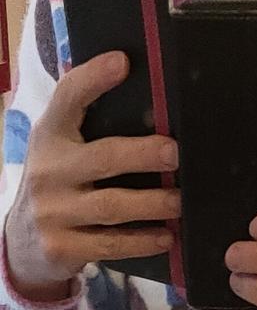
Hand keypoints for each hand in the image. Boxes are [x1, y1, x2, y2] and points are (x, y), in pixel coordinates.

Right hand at [5, 52, 180, 301]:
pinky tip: (166, 237)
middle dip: (144, 155)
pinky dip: (142, 241)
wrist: (22, 243)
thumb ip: (87, 125)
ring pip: (112, 206)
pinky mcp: (62, 247)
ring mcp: (53, 212)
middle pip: (103, 158)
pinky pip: (110, 244)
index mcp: (50, 135)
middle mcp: (48, 170)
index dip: (93, 79)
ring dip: (153, 204)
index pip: (67, 98)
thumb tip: (141, 90)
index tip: (123, 62)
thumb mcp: (60, 149)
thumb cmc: (58, 185)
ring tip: (181, 201)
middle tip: (177, 153)